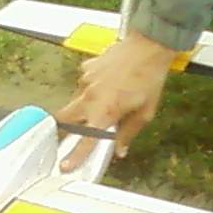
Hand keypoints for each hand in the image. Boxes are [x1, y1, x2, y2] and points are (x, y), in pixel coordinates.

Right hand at [56, 31, 177, 171]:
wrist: (147, 47)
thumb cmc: (149, 78)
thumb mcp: (145, 112)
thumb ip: (128, 133)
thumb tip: (120, 149)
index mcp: (105, 112)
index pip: (86, 140)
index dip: (74, 155)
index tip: (65, 165)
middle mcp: (90, 98)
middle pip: (64, 119)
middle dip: (63, 129)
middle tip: (67, 135)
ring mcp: (85, 81)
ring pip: (73, 101)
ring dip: (81, 107)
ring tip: (102, 101)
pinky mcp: (85, 69)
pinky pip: (81, 85)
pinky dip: (90, 89)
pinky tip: (105, 85)